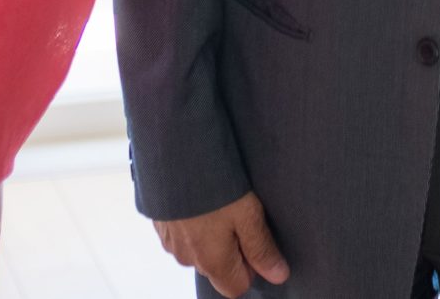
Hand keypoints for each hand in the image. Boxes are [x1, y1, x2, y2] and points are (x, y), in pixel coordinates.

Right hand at [154, 191, 287, 297]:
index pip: (237, 287)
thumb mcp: (248, 214)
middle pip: (218, 269)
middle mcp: (188, 259)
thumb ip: (261, 248)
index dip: (252, 267)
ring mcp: (171, 243)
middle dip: (232, 250)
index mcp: (211, 262)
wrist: (173, 153)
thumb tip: (279, 276)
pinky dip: (193, 222)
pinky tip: (200, 197)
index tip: (256, 238)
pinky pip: (183, 235)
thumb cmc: (214, 183)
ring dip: (211, 235)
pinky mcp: (160, 224)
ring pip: (200, 251)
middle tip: (239, 213)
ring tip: (219, 200)